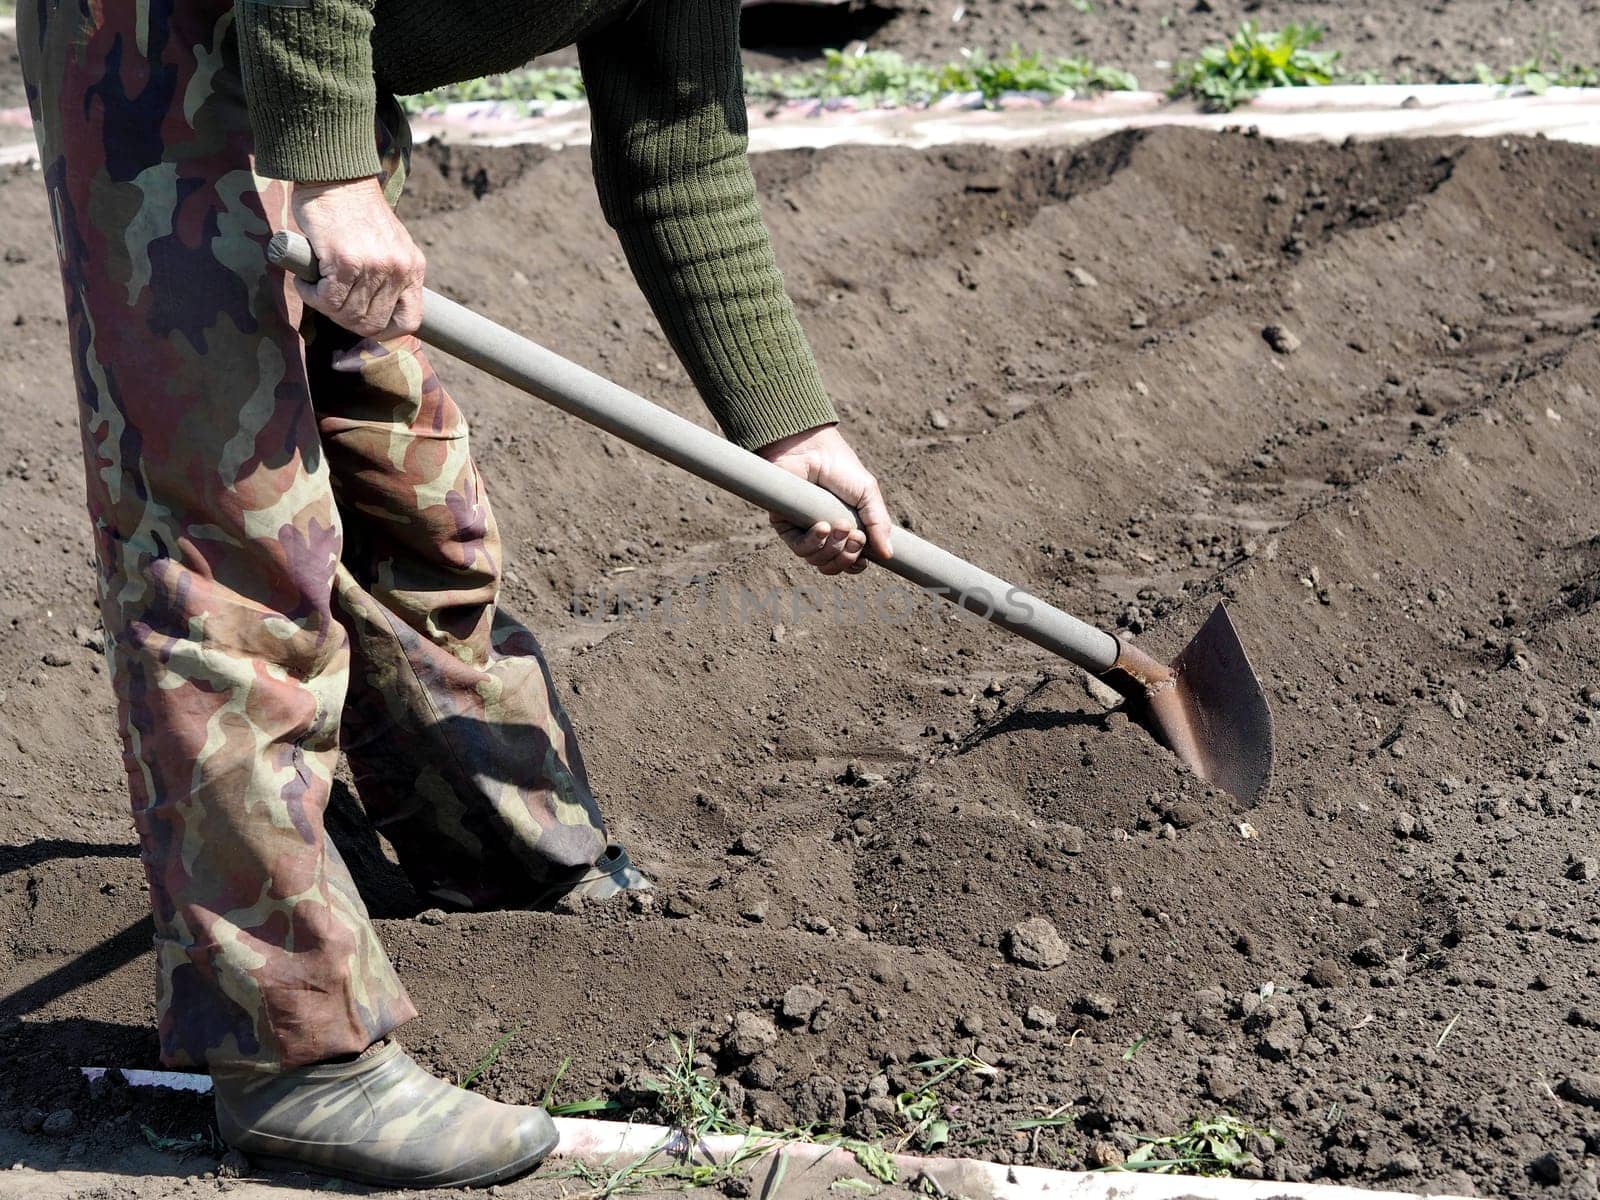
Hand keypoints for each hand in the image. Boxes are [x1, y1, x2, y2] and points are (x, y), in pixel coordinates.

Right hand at [289, 177, 425, 337]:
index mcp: (413, 266)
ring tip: (315, 285)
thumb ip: (388, 274)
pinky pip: (326, 299)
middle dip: (346, 320)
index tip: (362, 320)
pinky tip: (305, 281)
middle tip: (328, 301)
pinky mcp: (345, 261)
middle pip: (373, 323)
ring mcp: (374, 266)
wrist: (335, 175)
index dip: (384, 329)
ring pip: (348, 314)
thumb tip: (375, 311)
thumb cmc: (353, 211)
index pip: (410, 320)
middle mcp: (398, 268)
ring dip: (324, 306)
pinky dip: (310, 295)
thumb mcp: (387, 243)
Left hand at [759, 425, 893, 574]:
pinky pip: (799, 549)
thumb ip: (879, 523)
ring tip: (840, 526)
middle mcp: (825, 533)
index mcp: (846, 528)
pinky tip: (821, 526)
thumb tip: (888, 555)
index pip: (850, 560)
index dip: (857, 564)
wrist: (811, 448)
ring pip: (817, 560)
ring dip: (832, 549)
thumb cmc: (840, 467)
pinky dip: (813, 543)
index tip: (865, 556)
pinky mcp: (786, 526)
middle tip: (855, 536)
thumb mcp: (868, 493)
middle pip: (834, 565)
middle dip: (848, 557)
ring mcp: (804, 531)